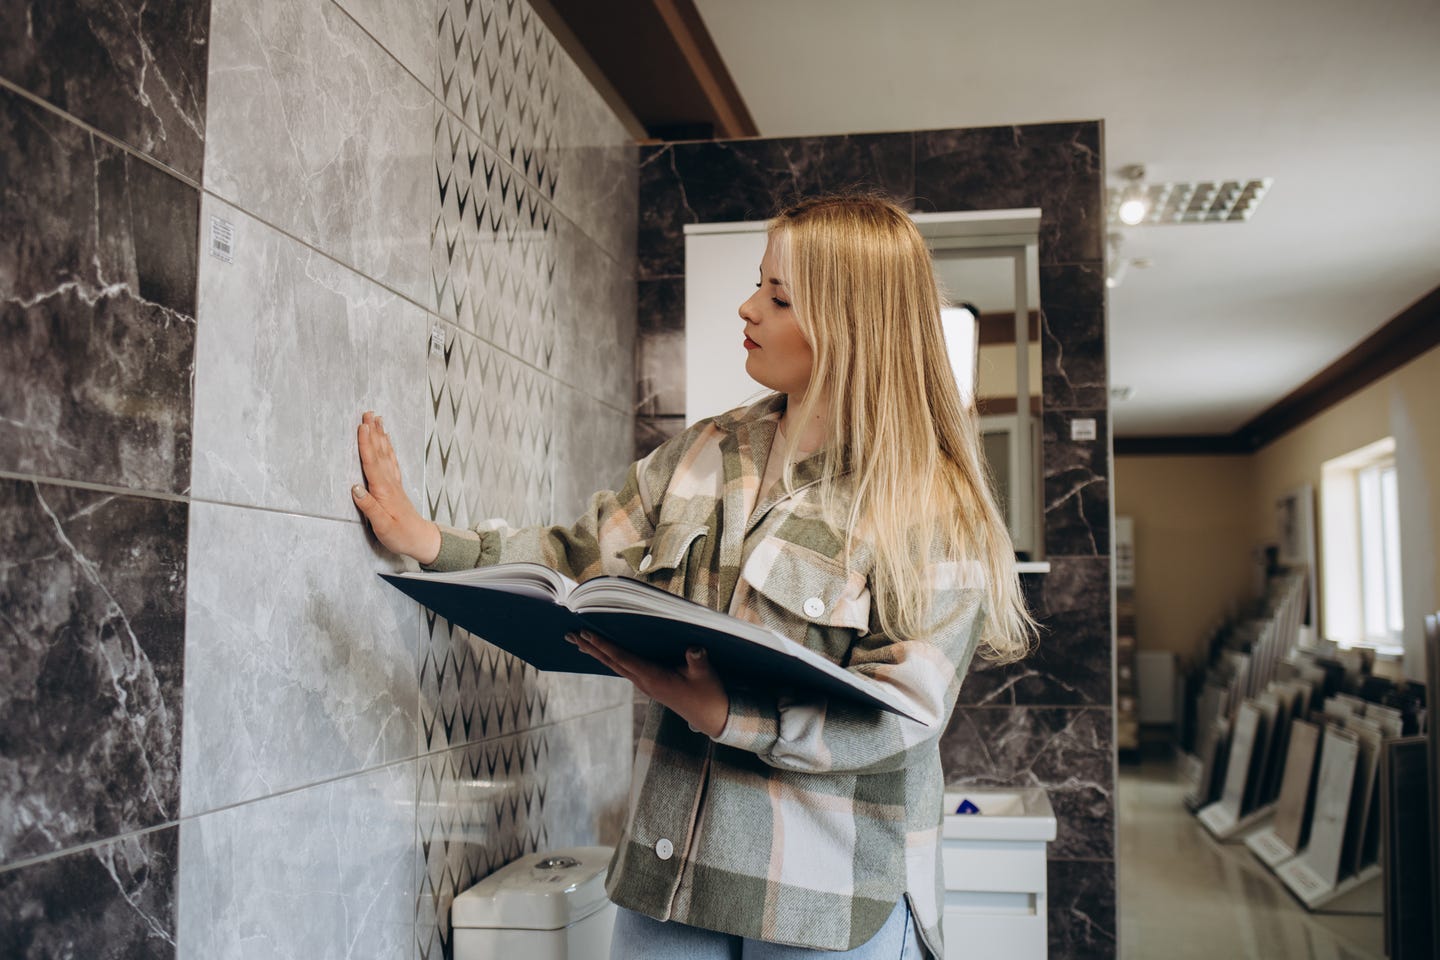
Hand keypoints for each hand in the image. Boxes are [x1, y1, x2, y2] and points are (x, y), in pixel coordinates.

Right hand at [352, 411, 440, 564]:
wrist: (420, 539)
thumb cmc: (400, 535)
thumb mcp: (382, 525)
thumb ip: (369, 506)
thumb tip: (355, 487)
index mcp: (383, 491)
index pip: (372, 463)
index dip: (366, 444)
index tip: (362, 426)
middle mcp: (389, 483)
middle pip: (379, 453)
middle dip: (373, 432)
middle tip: (369, 413)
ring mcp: (394, 483)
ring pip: (386, 454)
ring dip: (381, 436)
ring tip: (377, 419)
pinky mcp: (396, 487)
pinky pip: (391, 462)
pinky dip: (388, 448)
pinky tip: (386, 441)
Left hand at [568, 630, 729, 737]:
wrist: (712, 718)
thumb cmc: (708, 694)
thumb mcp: (705, 675)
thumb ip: (697, 660)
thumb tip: (694, 648)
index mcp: (653, 678)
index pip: (623, 659)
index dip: (605, 645)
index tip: (587, 634)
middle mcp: (644, 682)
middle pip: (611, 662)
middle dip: (591, 648)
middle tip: (570, 635)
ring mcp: (645, 685)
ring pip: (615, 666)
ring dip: (598, 653)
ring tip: (580, 642)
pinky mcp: (650, 684)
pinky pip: (625, 669)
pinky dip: (611, 658)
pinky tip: (605, 654)